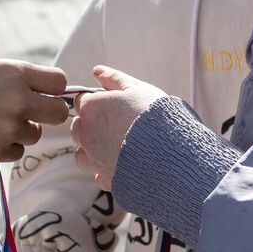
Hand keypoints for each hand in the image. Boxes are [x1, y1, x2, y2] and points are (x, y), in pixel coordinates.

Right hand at [0, 59, 67, 163]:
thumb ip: (16, 80)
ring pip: (35, 135)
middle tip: (31, 114)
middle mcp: (19, 100)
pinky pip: (16, 152)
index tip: (42, 93)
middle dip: (49, 114)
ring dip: (20, 131)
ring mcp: (9, 128)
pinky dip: (5, 147)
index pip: (60, 82)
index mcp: (16, 74)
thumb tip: (41, 91)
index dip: (53, 89)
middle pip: (60, 113)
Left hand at [70, 65, 168, 189]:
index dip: (98, 101)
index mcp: (92, 109)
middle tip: (120, 125)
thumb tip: (97, 71)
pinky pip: (98, 174)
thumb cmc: (157, 118)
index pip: (81, 101)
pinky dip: (106, 169)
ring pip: (83, 153)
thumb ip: (114, 79)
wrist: (173, 156)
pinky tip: (124, 163)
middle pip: (79, 127)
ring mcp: (94, 160)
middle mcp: (86, 135)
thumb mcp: (138, 90)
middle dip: (93, 125)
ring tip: (120, 146)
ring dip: (94, 149)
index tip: (115, 105)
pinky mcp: (106, 180)